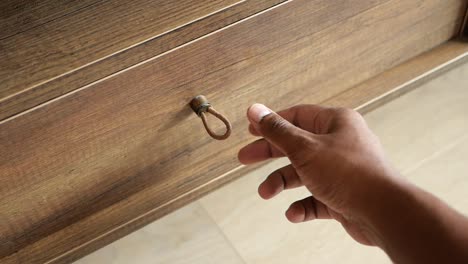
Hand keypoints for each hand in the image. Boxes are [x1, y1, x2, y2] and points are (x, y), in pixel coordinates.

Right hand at [238, 104, 400, 245]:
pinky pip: (316, 198)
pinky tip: (294, 213)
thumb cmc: (350, 174)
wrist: (383, 212)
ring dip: (283, 182)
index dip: (271, 122)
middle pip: (296, 144)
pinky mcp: (343, 194)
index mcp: (335, 123)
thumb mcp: (305, 148)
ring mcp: (341, 170)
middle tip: (246, 158)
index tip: (251, 130)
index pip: (296, 116)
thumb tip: (255, 110)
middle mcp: (339, 143)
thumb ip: (277, 130)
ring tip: (267, 192)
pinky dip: (302, 205)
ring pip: (304, 173)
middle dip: (270, 153)